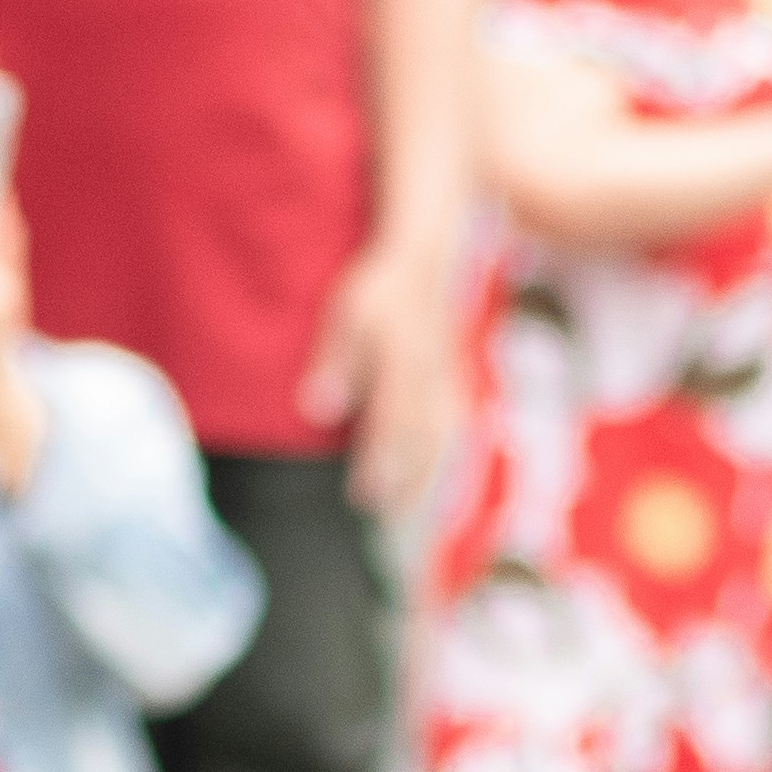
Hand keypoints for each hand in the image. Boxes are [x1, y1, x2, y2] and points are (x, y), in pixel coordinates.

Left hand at [296, 227, 460, 512]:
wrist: (427, 257)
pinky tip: (429, 484)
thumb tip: (316, 411)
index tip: (363, 497)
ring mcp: (447, 378)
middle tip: (382, 515)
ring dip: (424, 476)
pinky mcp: (455, 381)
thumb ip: (334, 364)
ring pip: (439, 437)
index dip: (379, 462)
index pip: (391, 421)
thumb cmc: (378, 289)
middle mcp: (430, 374)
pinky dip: (442, 458)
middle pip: (418, 439)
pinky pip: (452, 426)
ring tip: (403, 509)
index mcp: (402, 358)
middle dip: (403, 480)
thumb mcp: (347, 315)